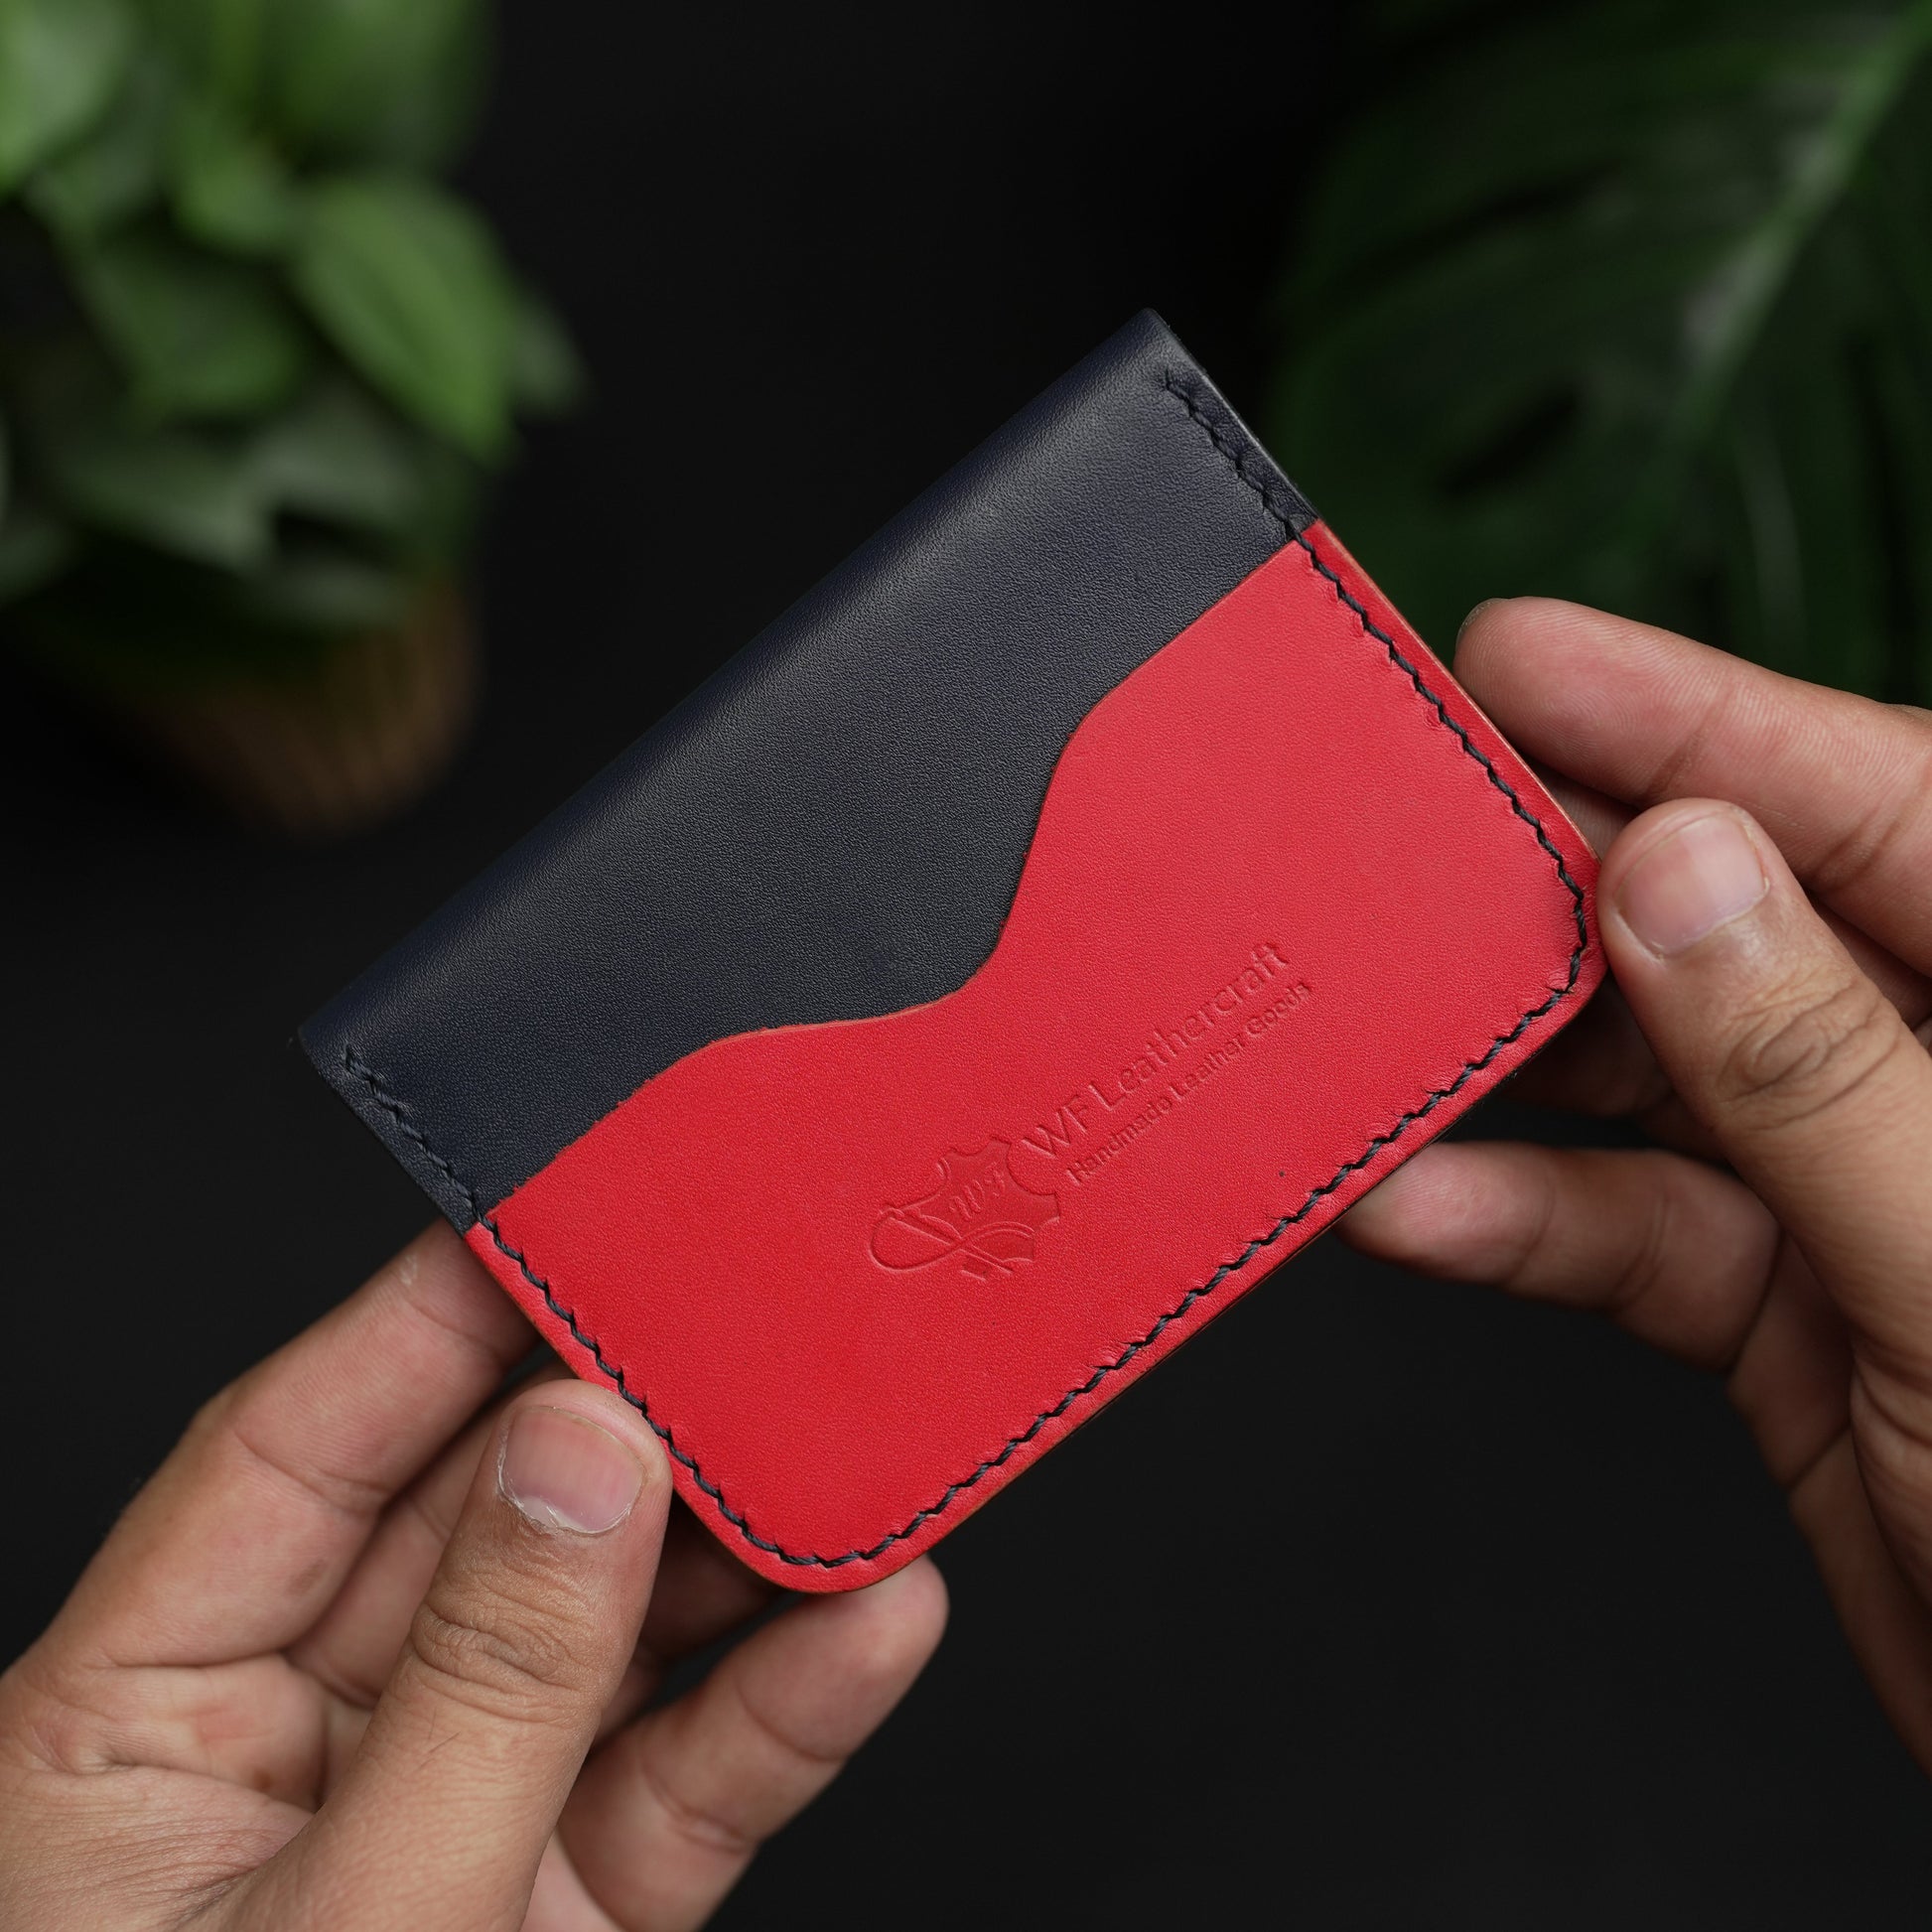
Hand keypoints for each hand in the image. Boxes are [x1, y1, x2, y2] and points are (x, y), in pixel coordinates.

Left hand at [0, 1228, 945, 1929]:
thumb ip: (479, 1690)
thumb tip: (582, 1451)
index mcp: (132, 1719)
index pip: (300, 1450)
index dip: (435, 1316)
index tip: (565, 1210)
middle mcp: (289, 1749)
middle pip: (482, 1524)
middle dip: (626, 1425)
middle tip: (752, 1313)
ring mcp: (441, 1825)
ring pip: (607, 1640)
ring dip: (737, 1556)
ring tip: (856, 1445)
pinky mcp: (554, 1912)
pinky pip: (680, 1777)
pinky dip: (782, 1705)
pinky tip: (874, 1618)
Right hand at [1343, 598, 1931, 1767]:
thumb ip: (1825, 1069)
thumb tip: (1682, 874)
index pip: (1876, 806)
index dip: (1690, 717)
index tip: (1526, 662)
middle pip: (1737, 924)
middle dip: (1566, 882)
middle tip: (1411, 833)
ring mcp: (1866, 1195)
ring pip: (1657, 1081)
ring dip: (1512, 1076)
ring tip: (1385, 1034)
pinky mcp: (1787, 1314)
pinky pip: (1629, 1231)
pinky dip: (1517, 1222)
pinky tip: (1422, 1206)